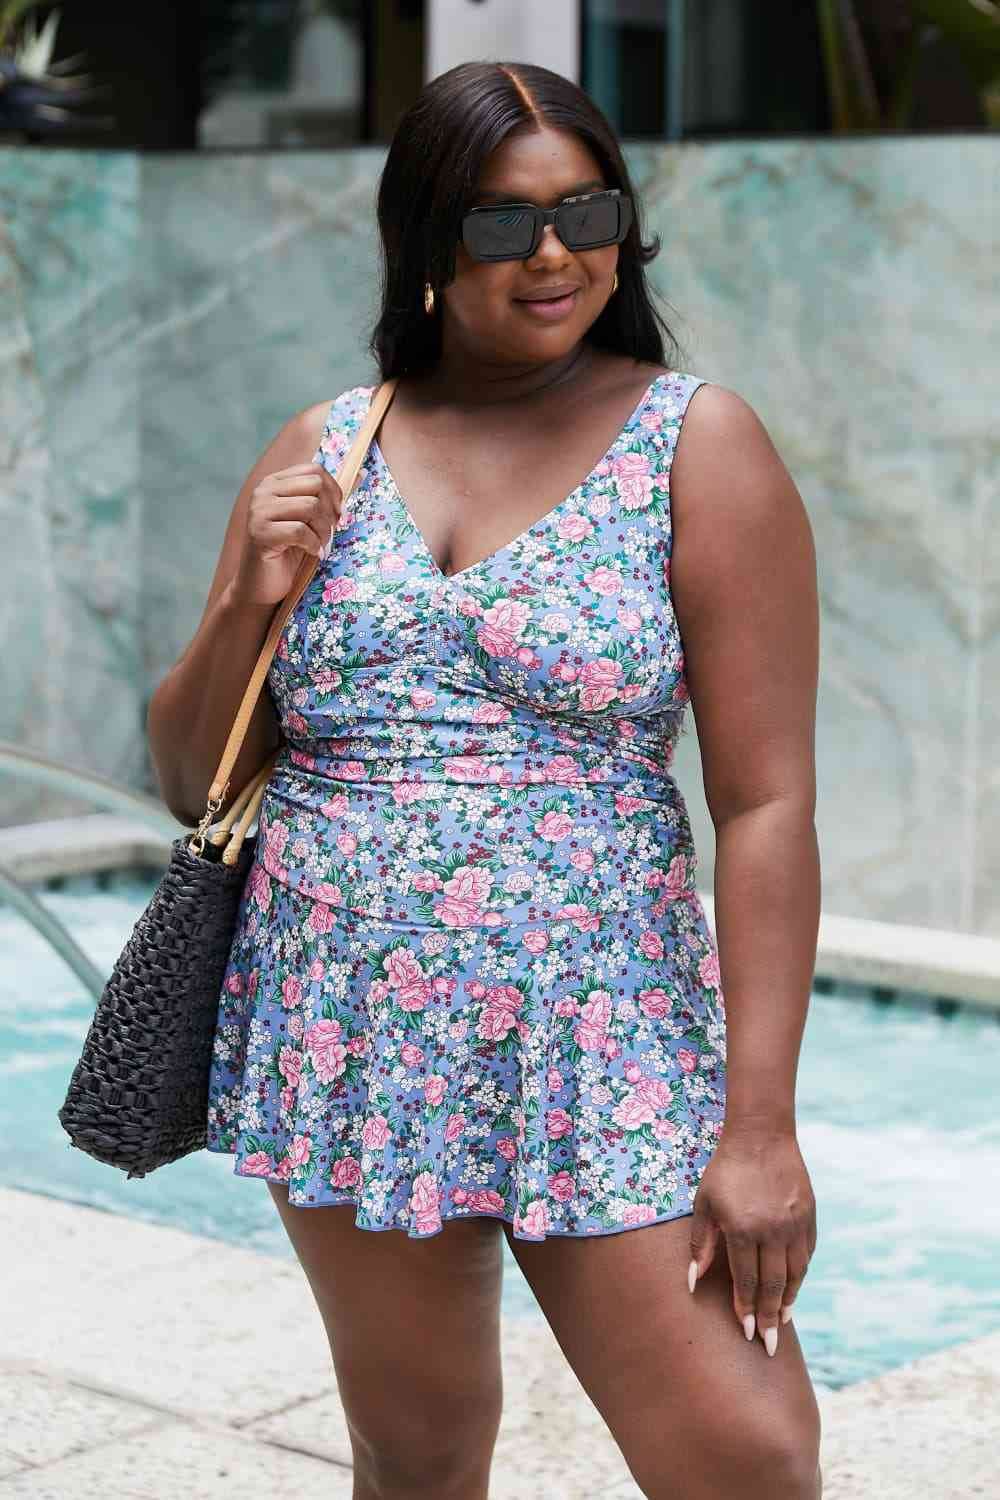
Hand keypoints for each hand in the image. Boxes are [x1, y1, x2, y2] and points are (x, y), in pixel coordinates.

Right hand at [233, 462, 342, 605]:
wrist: (262, 584)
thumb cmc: (289, 552)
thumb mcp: (310, 520)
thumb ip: (329, 497)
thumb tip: (364, 472)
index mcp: (275, 483)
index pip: (315, 470)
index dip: (334, 491)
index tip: (338, 514)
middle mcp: (264, 491)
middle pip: (315, 484)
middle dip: (330, 511)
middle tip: (329, 532)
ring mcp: (259, 511)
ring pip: (310, 506)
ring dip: (323, 531)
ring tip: (320, 545)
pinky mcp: (259, 533)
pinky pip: (300, 530)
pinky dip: (313, 544)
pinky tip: (313, 553)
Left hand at [686, 1124, 815, 1356]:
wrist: (761, 1135)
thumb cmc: (725, 1170)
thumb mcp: (705, 1204)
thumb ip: (700, 1245)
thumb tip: (692, 1283)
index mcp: (742, 1228)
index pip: (745, 1281)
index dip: (746, 1309)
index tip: (747, 1334)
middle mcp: (772, 1230)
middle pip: (772, 1285)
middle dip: (769, 1318)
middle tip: (770, 1345)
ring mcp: (795, 1224)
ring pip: (794, 1274)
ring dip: (788, 1301)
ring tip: (781, 1321)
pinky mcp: (809, 1217)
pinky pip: (806, 1256)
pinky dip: (799, 1276)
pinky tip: (792, 1289)